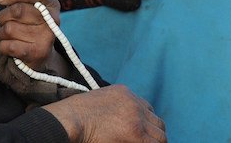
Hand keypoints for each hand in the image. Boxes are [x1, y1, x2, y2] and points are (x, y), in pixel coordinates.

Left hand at [0, 0, 65, 72]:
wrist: (38, 54)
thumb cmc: (29, 25)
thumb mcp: (28, 6)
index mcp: (51, 4)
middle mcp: (53, 21)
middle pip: (18, 10)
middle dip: (4, 15)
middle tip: (5, 20)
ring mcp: (46, 38)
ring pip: (9, 29)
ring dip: (2, 32)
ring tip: (10, 35)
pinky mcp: (37, 54)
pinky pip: (7, 45)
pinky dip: (3, 45)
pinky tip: (11, 46)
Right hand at [42, 84, 166, 141]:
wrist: (69, 120)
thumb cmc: (75, 116)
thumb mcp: (96, 103)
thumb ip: (112, 108)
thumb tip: (120, 125)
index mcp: (123, 92)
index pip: (147, 109)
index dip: (146, 124)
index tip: (141, 133)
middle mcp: (134, 102)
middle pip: (157, 122)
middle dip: (153, 135)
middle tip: (145, 142)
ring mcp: (137, 117)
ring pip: (161, 136)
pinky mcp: (137, 133)